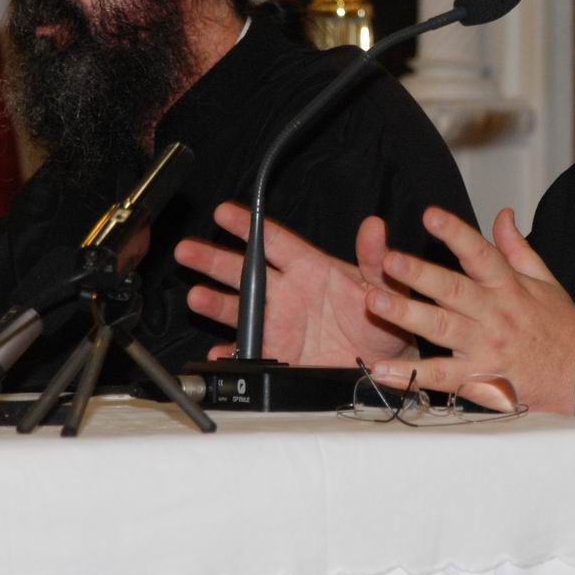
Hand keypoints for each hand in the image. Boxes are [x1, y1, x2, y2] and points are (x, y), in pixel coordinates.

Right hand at [175, 202, 414, 367]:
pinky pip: (247, 353)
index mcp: (310, 268)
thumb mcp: (384, 285)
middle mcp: (287, 292)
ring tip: (197, 297)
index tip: (225, 212)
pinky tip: (219, 353)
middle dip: (213, 260)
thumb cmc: (384, 317)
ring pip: (238, 309)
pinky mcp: (278, 355)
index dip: (249, 226)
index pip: (273, 240)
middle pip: (243, 271)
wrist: (387, 362)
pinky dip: (231, 354)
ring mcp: (278, 324)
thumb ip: (375, 259)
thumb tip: (375, 226)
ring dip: (215, 303)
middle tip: (187, 250)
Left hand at [365, 207, 574, 415]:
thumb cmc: (562, 328)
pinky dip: (410, 375)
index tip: (431, 214)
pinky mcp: (479, 379)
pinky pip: (440, 377)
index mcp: (508, 287)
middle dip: (419, 274)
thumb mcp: (546, 280)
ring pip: (440, 329)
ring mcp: (484, 348)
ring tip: (375, 301)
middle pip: (452, 290)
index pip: (480, 253)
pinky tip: (383, 370)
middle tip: (388, 259)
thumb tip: (502, 215)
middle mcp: (493, 315)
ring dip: (406, 314)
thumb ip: (517, 248)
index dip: (455, 232)